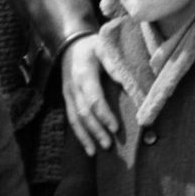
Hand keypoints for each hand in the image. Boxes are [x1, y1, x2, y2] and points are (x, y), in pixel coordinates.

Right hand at [61, 34, 116, 154]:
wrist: (69, 44)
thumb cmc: (91, 45)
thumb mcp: (103, 47)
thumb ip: (114, 63)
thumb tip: (128, 81)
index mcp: (84, 74)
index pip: (94, 99)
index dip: (104, 115)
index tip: (115, 128)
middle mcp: (73, 87)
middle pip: (84, 113)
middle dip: (95, 130)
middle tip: (108, 145)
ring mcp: (68, 95)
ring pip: (74, 119)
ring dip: (85, 136)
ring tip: (95, 151)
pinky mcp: (66, 99)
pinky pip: (71, 119)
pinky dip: (78, 134)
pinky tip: (87, 146)